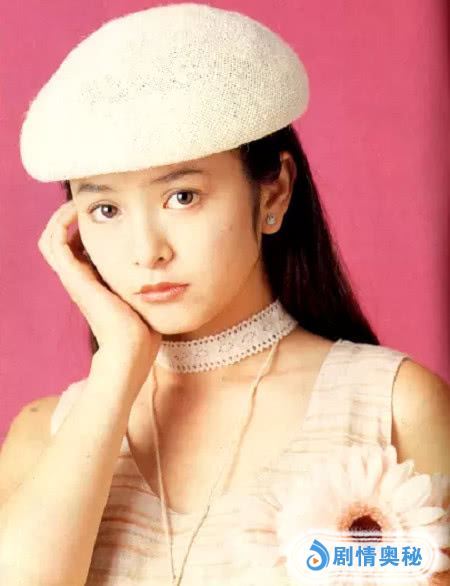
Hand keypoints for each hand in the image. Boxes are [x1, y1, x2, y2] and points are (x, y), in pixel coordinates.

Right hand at [37, 200, 161, 361]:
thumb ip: (149, 286)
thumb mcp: (145, 300)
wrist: (131, 350)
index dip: (85, 231)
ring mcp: (73, 278)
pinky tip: (80, 210)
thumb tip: (167, 273)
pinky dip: (61, 222)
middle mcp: (79, 280)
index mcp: (93, 284)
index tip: (105, 214)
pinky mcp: (74, 277)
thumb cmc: (143, 331)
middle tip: (88, 203)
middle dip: (70, 219)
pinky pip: (55, 241)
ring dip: (62, 217)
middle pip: (60, 242)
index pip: (78, 250)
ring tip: (79, 202)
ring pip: (51, 239)